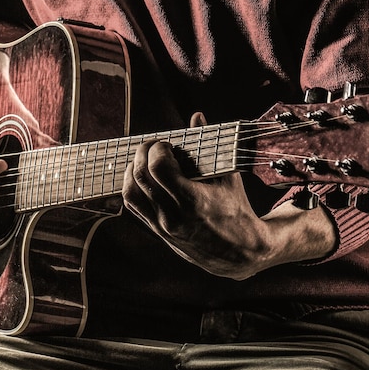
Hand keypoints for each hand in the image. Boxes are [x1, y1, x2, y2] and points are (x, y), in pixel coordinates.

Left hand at [123, 113, 336, 278]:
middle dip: (142, 154)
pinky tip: (143, 177)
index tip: (166, 143)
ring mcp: (162, 226)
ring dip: (132, 171)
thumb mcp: (228, 177)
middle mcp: (172, 216)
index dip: (156, 149)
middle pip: (140, 177)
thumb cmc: (236, 212)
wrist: (237, 253)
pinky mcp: (157, 232)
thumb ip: (209, 146)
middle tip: (153, 146)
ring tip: (144, 160)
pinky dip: (133, 187)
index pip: (157, 168)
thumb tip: (197, 116)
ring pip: (131, 194)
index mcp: (192, 202)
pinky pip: (134, 207)